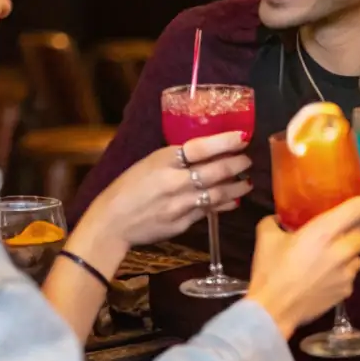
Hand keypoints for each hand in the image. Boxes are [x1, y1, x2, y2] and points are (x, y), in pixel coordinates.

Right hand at [87, 132, 251, 251]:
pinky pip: (208, 211)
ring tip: (247, 181)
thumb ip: (176, 159)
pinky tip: (232, 200)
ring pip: (218, 193)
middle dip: (237, 164)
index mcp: (164, 161)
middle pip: (216, 171)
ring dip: (237, 186)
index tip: (242, 136)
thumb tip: (207, 152)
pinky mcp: (183, 223)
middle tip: (247, 159)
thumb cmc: (128, 187)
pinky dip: (223, 204)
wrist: (112, 222)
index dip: (225, 142)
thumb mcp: (149, 163)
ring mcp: (181, 205)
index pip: (201, 147)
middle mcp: (175, 182)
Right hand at [247, 197, 359, 340]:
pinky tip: (326, 276)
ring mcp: (347, 273)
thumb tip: (280, 218)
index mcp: (324, 231)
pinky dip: (343, 273)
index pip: (359, 208)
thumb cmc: (270, 271)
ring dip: (349, 253)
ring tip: (332, 255)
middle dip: (354, 230)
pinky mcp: (346, 292)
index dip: (357, 204)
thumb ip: (275, 221)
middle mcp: (341, 250)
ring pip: (359, 256)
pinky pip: (351, 276)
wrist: (273, 310)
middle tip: (339, 231)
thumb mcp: (266, 237)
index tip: (349, 205)